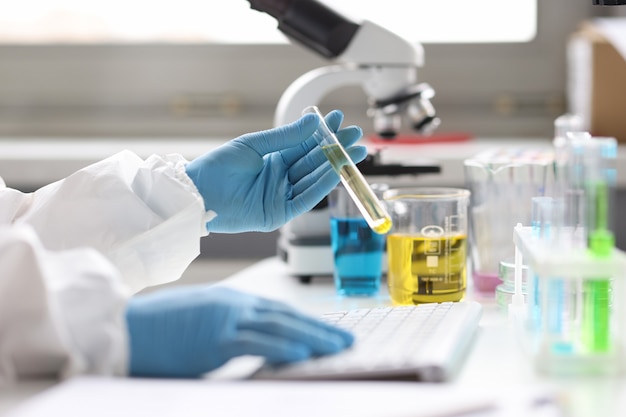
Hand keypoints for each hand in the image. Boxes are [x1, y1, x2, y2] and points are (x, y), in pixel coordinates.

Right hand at [125, 286, 353, 377]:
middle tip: (346, 340)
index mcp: (230, 301)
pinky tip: (305, 353)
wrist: (124, 328)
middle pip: (286, 315)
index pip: (278, 310)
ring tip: (339, 347)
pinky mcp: (215, 338)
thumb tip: (253, 344)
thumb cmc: (158, 330)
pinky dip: (284, 346)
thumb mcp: (199, 323)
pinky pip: (257, 342)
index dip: (306, 321)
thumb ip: (228, 330)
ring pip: (280, 326)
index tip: (327, 331)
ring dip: (313, 337)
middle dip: (320, 328)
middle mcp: (233, 304)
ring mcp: (225, 319)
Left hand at [185, 110, 365, 232]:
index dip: (323, 133)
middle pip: (314, 162)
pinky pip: (306, 198)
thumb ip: (285, 137)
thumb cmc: (218, 167)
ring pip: (314, 180)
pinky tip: (336, 170)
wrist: (200, 192)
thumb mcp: (254, 145)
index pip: (305, 146)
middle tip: (356, 135)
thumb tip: (311, 121)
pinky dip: (322, 185)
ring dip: (335, 166)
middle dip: (336, 148)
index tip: (339, 120)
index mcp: (273, 160)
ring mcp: (281, 196)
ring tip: (355, 151)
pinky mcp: (280, 213)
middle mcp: (280, 178)